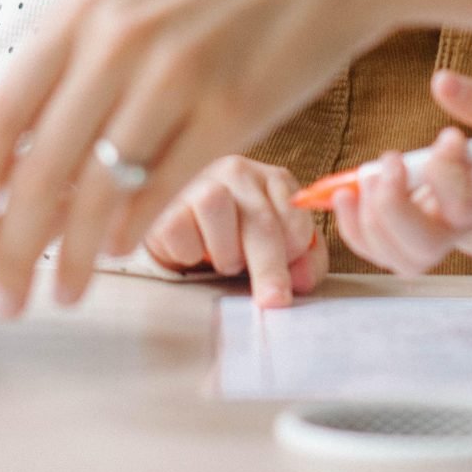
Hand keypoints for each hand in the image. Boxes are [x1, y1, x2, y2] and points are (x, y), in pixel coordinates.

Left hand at [0, 0, 412, 315]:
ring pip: (102, 192)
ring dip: (76, 256)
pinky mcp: (236, 108)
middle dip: (11, 251)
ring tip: (65, 291)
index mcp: (85, 10)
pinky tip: (126, 248)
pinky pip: (168, 186)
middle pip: (38, 171)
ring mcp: (179, 75)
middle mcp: (120, 42)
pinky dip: (138, 228)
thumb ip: (83, 51)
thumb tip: (28, 139)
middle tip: (3, 299)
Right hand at [145, 158, 327, 307]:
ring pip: (215, 207)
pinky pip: (181, 231)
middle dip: (269, 265)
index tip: (290, 279)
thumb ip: (305, 262)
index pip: (294, 213)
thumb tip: (301, 280)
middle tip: (273, 300)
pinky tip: (195, 254)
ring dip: (225, 251)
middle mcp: (238, 171)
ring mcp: (200, 182)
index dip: (295, 250)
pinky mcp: (167, 205)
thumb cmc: (241, 246)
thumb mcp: (281, 251)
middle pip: (259, 218)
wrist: (187, 246)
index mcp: (273, 180)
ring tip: (226, 263)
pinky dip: (191, 253)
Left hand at [332, 70, 471, 279]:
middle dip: (391, 205)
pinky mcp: (431, 243)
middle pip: (425, 243)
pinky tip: (351, 196)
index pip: (465, 200)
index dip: (445, 172)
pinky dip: (359, 231)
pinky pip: (390, 255)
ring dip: (369, 222)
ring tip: (364, 178)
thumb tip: (440, 81)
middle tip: (389, 161)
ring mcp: (449, 239)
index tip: (450, 137)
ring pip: (404, 257)